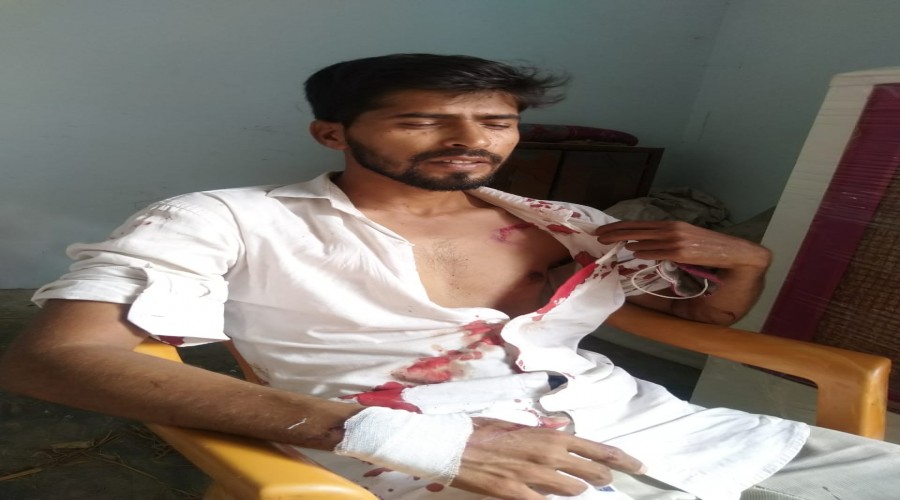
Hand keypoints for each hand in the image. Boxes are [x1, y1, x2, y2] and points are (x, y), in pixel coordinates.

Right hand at [451, 417, 644, 499]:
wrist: (453, 445)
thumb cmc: (483, 431)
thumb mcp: (517, 425)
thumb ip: (544, 434)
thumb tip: (563, 436)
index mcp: (550, 436)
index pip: (597, 450)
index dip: (623, 460)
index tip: (640, 466)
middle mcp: (549, 456)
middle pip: (592, 474)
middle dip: (600, 479)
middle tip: (602, 482)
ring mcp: (535, 477)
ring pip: (574, 491)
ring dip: (575, 491)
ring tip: (569, 487)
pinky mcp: (518, 494)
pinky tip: (550, 498)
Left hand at [593, 220, 770, 269]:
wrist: (733, 252)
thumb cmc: (707, 248)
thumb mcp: (684, 239)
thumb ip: (663, 241)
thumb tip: (639, 246)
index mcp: (671, 225)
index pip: (639, 224)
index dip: (619, 227)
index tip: (603, 230)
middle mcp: (672, 229)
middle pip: (637, 229)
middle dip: (615, 232)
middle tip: (598, 235)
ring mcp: (676, 241)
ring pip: (644, 240)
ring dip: (625, 242)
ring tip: (608, 243)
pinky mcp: (682, 253)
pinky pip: (658, 252)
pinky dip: (644, 252)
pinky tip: (633, 253)